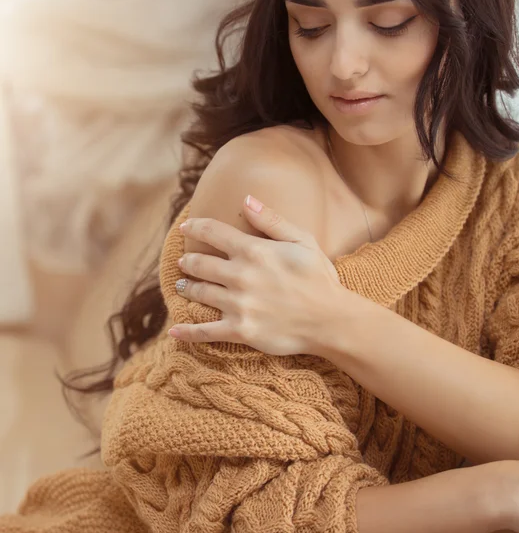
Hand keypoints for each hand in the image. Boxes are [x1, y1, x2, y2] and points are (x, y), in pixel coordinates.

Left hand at [170, 195, 344, 355]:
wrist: (331, 321)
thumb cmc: (319, 278)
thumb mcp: (302, 241)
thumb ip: (271, 220)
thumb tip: (245, 200)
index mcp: (254, 251)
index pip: (213, 232)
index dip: (195, 226)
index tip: (185, 227)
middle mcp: (241, 276)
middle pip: (200, 264)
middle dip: (188, 261)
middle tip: (183, 261)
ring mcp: (238, 305)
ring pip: (199, 293)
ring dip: (186, 288)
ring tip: (182, 286)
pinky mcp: (240, 331)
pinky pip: (205, 332)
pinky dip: (186, 332)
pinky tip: (173, 331)